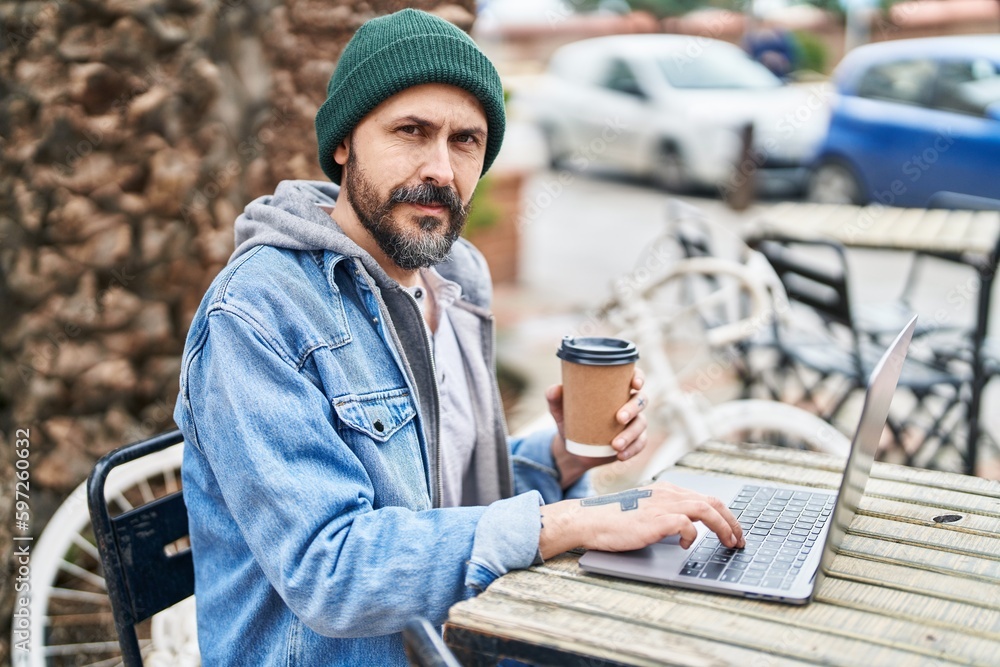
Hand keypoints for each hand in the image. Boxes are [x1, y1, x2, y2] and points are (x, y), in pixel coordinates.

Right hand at [538, 482, 744, 559]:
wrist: (589, 520)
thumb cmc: (613, 520)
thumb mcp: (644, 511)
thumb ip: (665, 513)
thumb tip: (687, 528)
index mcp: (666, 490)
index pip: (705, 498)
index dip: (725, 515)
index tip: (733, 531)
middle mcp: (668, 494)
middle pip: (713, 502)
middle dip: (732, 521)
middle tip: (740, 539)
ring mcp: (662, 505)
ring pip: (706, 510)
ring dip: (724, 528)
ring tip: (729, 543)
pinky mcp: (656, 520)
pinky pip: (687, 525)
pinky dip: (692, 536)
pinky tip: (686, 545)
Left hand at [546, 367, 648, 488]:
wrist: (574, 449)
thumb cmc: (571, 421)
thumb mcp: (561, 411)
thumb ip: (555, 399)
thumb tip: (554, 390)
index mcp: (615, 390)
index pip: (633, 378)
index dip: (638, 377)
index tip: (635, 384)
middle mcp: (628, 404)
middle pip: (641, 400)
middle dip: (633, 408)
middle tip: (619, 418)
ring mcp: (633, 423)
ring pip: (641, 424)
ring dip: (631, 434)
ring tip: (615, 445)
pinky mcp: (633, 441)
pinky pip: (640, 444)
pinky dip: (632, 450)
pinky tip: (621, 455)